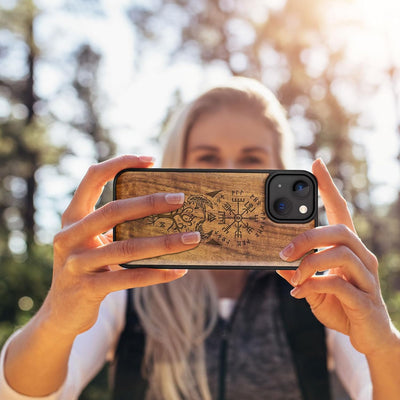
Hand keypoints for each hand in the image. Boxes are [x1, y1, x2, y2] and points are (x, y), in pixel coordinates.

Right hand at [42, 155, 199, 336]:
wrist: (61, 313)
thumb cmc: (87, 268)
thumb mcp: (93, 242)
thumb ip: (114, 226)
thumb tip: (163, 210)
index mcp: (72, 217)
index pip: (93, 178)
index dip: (119, 163)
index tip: (150, 159)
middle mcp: (70, 236)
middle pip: (113, 211)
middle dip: (150, 203)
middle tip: (180, 199)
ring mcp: (76, 263)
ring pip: (127, 247)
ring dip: (164, 242)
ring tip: (192, 238)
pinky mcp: (87, 289)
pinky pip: (129, 278)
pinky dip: (157, 273)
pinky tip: (179, 270)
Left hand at [277, 158, 396, 356]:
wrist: (369, 337)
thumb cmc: (341, 305)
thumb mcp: (313, 286)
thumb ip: (299, 273)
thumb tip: (277, 264)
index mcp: (348, 248)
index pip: (340, 210)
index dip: (328, 186)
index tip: (316, 164)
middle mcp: (362, 257)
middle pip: (339, 230)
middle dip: (307, 237)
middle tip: (283, 252)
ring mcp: (367, 277)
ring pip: (340, 254)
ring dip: (309, 263)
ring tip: (293, 275)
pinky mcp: (365, 299)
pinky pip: (339, 284)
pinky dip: (314, 285)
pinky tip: (300, 293)